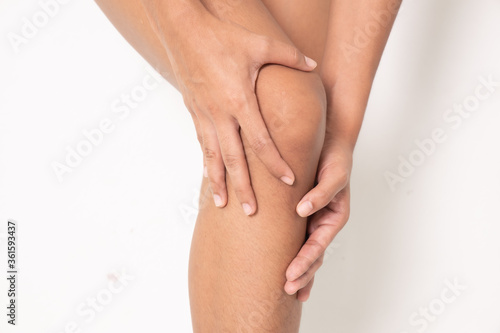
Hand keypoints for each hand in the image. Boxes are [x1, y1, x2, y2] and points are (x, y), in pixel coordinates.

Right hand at [160, 11, 316, 214]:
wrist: (183, 29)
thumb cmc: (221, 36)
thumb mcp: (260, 45)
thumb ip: (290, 57)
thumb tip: (313, 64)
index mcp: (240, 101)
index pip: (261, 142)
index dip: (276, 163)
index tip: (289, 181)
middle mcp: (220, 114)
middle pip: (234, 160)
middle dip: (243, 187)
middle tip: (252, 211)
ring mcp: (203, 114)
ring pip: (212, 157)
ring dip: (217, 182)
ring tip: (221, 204)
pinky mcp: (193, 110)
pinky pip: (201, 143)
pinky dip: (206, 162)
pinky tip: (209, 175)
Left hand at [284, 138, 352, 300]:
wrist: (328, 143)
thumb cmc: (335, 159)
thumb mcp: (334, 175)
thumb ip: (321, 193)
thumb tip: (302, 210)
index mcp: (333, 217)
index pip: (317, 246)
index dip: (305, 262)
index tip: (291, 275)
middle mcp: (322, 222)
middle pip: (313, 255)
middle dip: (302, 274)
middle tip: (287, 290)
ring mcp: (311, 220)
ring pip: (304, 251)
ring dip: (299, 270)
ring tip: (287, 290)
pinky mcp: (299, 213)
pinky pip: (294, 236)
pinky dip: (288, 251)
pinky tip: (279, 265)